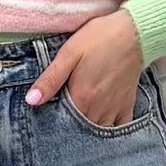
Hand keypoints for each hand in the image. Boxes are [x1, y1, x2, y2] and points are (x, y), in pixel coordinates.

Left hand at [23, 9, 144, 126]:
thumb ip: (50, 79)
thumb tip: (31, 100)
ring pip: (97, 133)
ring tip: (77, 125)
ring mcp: (114, 109)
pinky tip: (100, 127)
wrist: (135, 32)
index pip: (62, 124)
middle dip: (69, 130)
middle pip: (79, 131)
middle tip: (60, 123)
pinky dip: (109, 132)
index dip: (52, 123)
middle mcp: (98, 109)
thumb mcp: (69, 54)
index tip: (46, 119)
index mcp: (81, 98)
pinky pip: (119, 129)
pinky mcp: (127, 105)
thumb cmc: (99, 39)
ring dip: (87, 133)